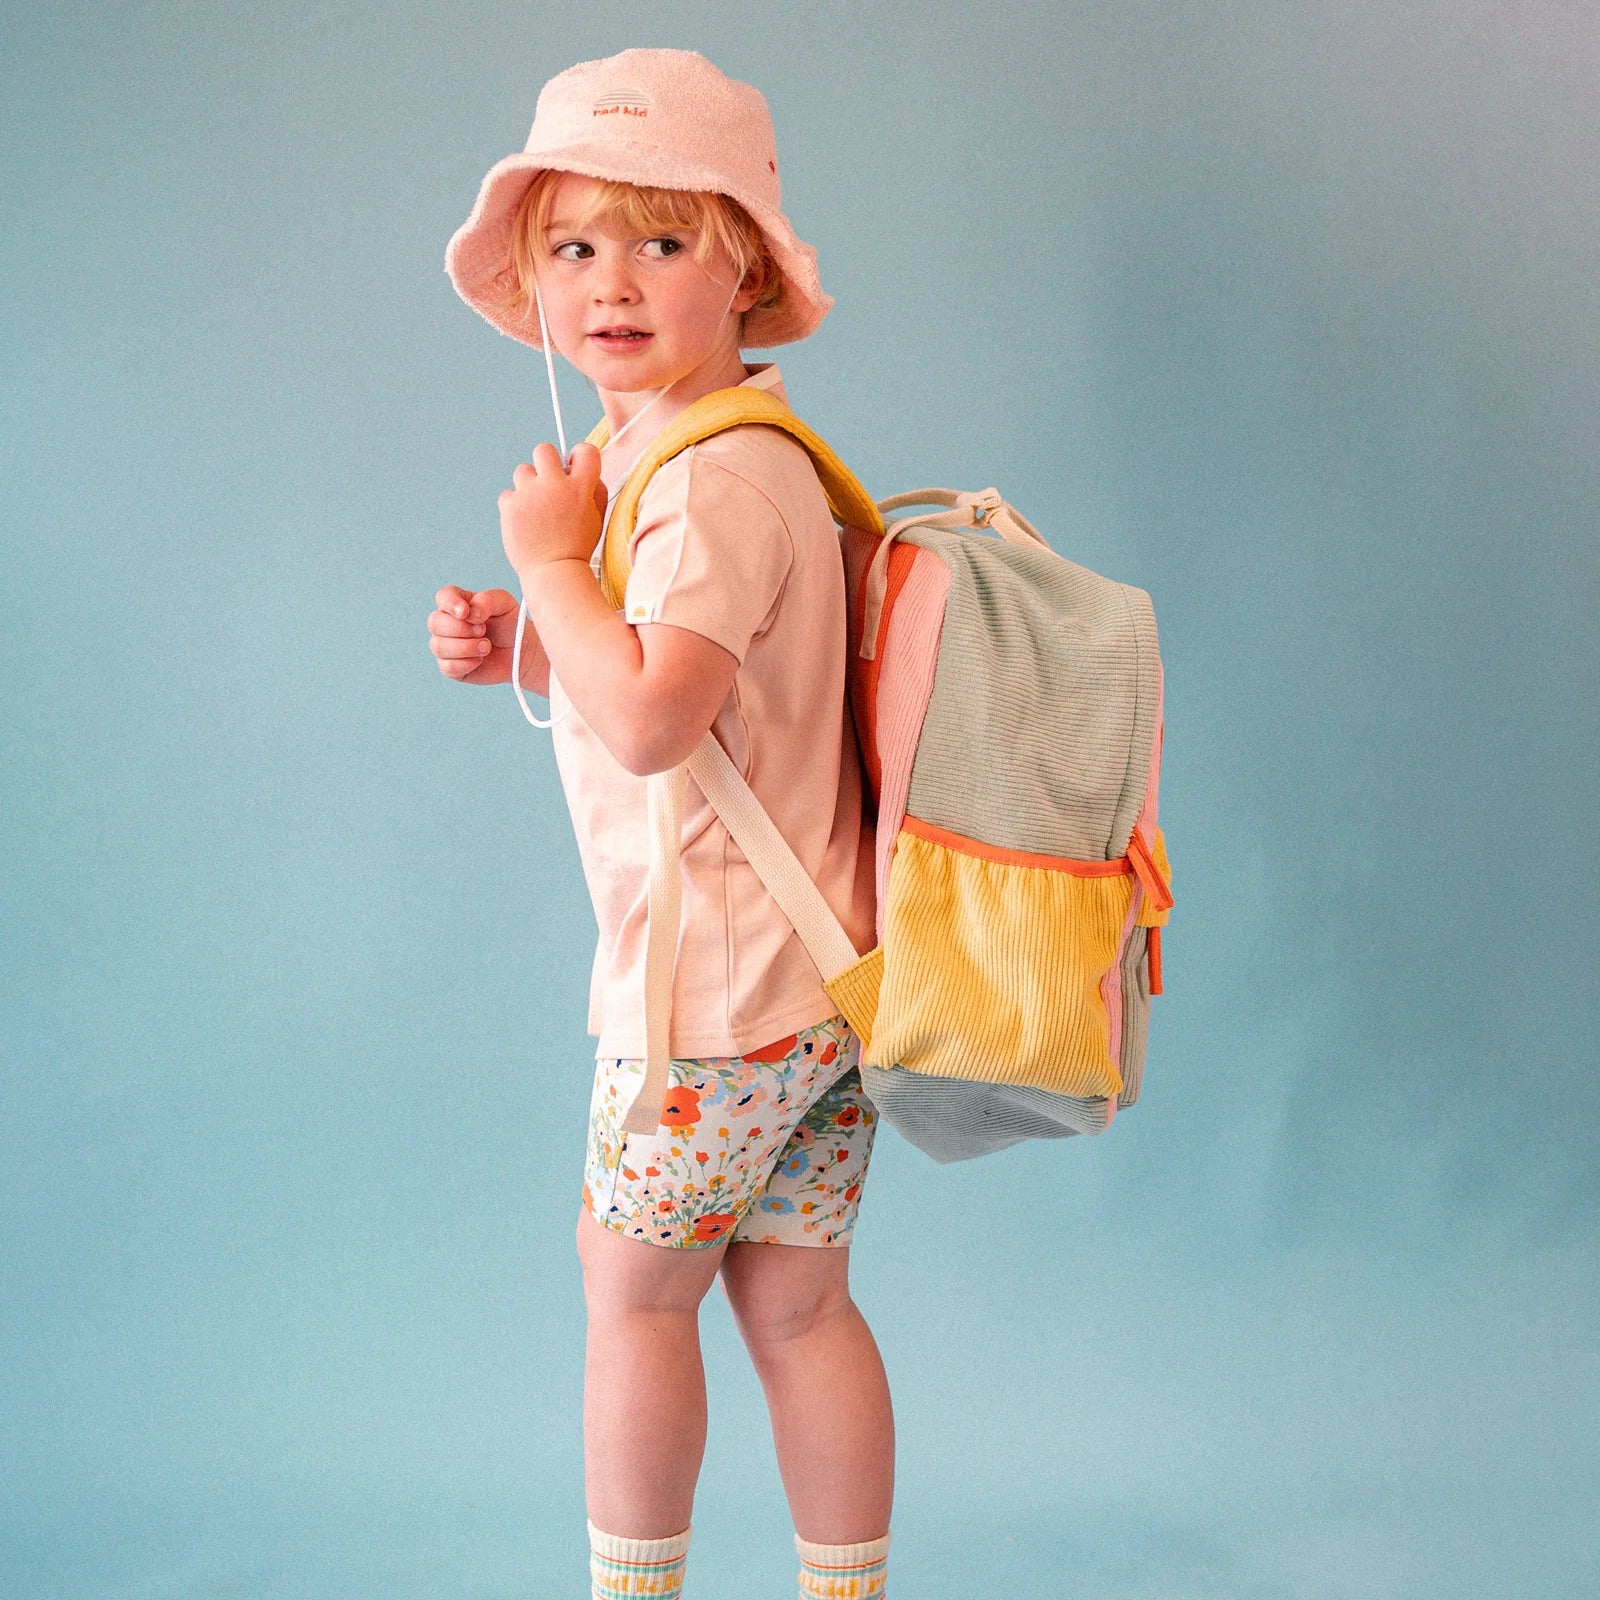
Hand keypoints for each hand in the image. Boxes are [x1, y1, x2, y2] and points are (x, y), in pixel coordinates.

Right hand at [427, 585, 522, 683]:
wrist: (520, 652)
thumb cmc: (509, 624)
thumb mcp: (504, 604)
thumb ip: (487, 600)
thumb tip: (471, 614)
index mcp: (457, 603)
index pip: (442, 597)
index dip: (450, 604)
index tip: (466, 612)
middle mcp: (446, 623)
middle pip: (435, 623)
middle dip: (461, 629)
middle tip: (483, 631)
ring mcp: (446, 646)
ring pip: (439, 646)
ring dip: (466, 647)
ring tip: (487, 646)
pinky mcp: (450, 667)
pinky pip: (448, 667)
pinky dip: (467, 664)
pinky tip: (480, 659)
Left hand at [497, 441, 608, 580]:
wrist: (553, 571)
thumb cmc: (576, 547)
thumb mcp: (597, 518)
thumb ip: (594, 489)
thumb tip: (580, 469)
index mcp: (581, 487)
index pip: (585, 450)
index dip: (579, 458)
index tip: (574, 469)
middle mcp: (555, 485)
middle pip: (544, 450)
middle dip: (546, 463)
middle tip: (549, 484)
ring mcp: (530, 494)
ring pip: (523, 471)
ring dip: (529, 485)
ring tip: (536, 508)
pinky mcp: (509, 505)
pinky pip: (508, 494)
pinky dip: (515, 505)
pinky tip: (525, 520)